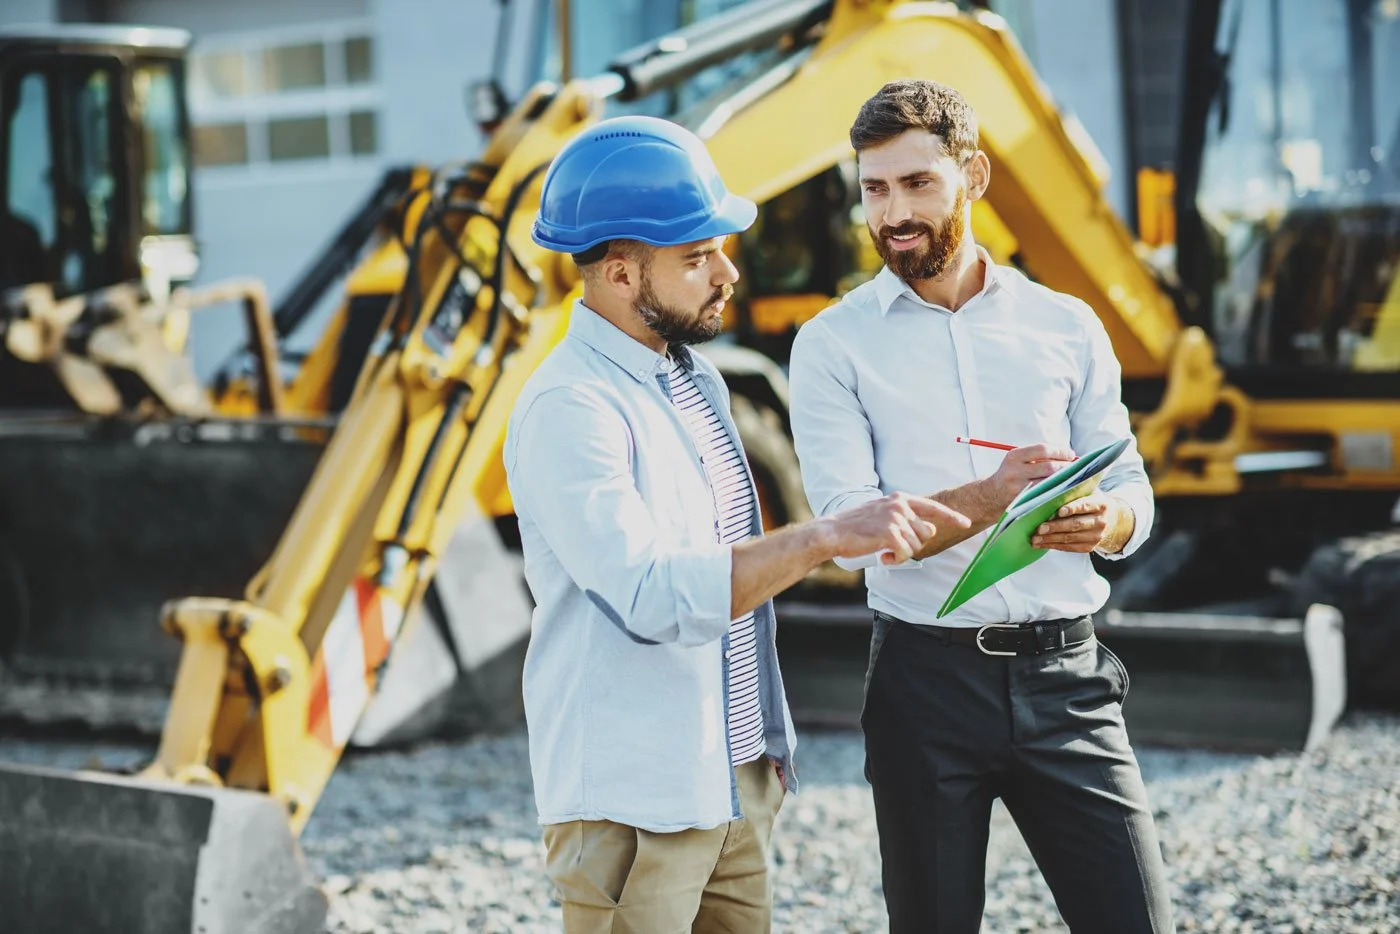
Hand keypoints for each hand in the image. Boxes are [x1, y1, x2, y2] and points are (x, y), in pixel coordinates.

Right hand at [826, 492, 970, 564]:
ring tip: (884, 551)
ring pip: (917, 545)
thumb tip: (931, 529)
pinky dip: (896, 560)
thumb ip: (907, 519)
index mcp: (900, 499)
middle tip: (892, 546)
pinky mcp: (890, 533)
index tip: (966, 523)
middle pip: (926, 533)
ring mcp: (895, 518)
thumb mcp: (884, 515)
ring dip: (902, 554)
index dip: (952, 517)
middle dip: (913, 544)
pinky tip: (882, 557)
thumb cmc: (857, 526)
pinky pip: (906, 554)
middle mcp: (900, 506)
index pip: (933, 507)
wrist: (833, 532)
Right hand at [989, 444, 1077, 506]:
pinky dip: (1056, 492)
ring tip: (1071, 479)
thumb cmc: (1011, 476)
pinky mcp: (1022, 502)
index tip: (1071, 454)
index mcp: (1014, 456)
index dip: (1060, 451)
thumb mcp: (1017, 461)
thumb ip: (1037, 456)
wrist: (991, 496)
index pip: (1042, 450)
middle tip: (1074, 468)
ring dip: (1063, 480)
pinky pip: (1045, 496)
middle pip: (1049, 467)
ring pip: (1049, 483)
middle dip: (1065, 467)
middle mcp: (1014, 471)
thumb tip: (1068, 455)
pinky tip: (1063, 490)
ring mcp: (1018, 489)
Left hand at [1031, 492, 1130, 553]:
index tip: (1059, 511)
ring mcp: (1096, 536)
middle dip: (1056, 527)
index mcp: (1101, 504)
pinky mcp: (1090, 547)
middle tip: (1040, 528)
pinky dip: (1054, 546)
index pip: (1085, 505)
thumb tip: (1052, 481)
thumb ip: (1074, 488)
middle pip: (1075, 524)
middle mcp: (1100, 521)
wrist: (1113, 520)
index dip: (1073, 508)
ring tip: (1035, 539)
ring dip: (1050, 539)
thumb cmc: (1093, 502)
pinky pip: (1070, 548)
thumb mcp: (1089, 492)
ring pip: (1070, 538)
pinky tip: (1041, 544)